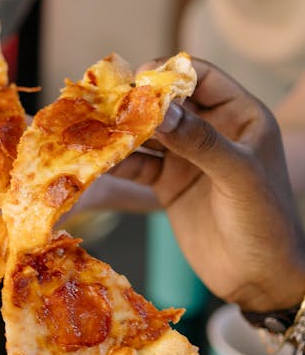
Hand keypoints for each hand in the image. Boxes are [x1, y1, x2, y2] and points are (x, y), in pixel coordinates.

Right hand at [111, 59, 304, 309]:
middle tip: (101, 103)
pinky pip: (138, 165)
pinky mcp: (168, 185)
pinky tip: (95, 162)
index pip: (201, 77)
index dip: (169, 73)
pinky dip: (117, 162)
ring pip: (148, 133)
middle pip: (167, 102)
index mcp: (240, 116)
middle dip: (135, 101)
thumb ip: (201, 141)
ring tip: (90, 131)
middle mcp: (211, 131)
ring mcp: (188, 158)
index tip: (137, 81)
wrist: (259, 280)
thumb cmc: (265, 224)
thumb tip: (159, 108)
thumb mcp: (239, 177)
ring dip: (120, 131)